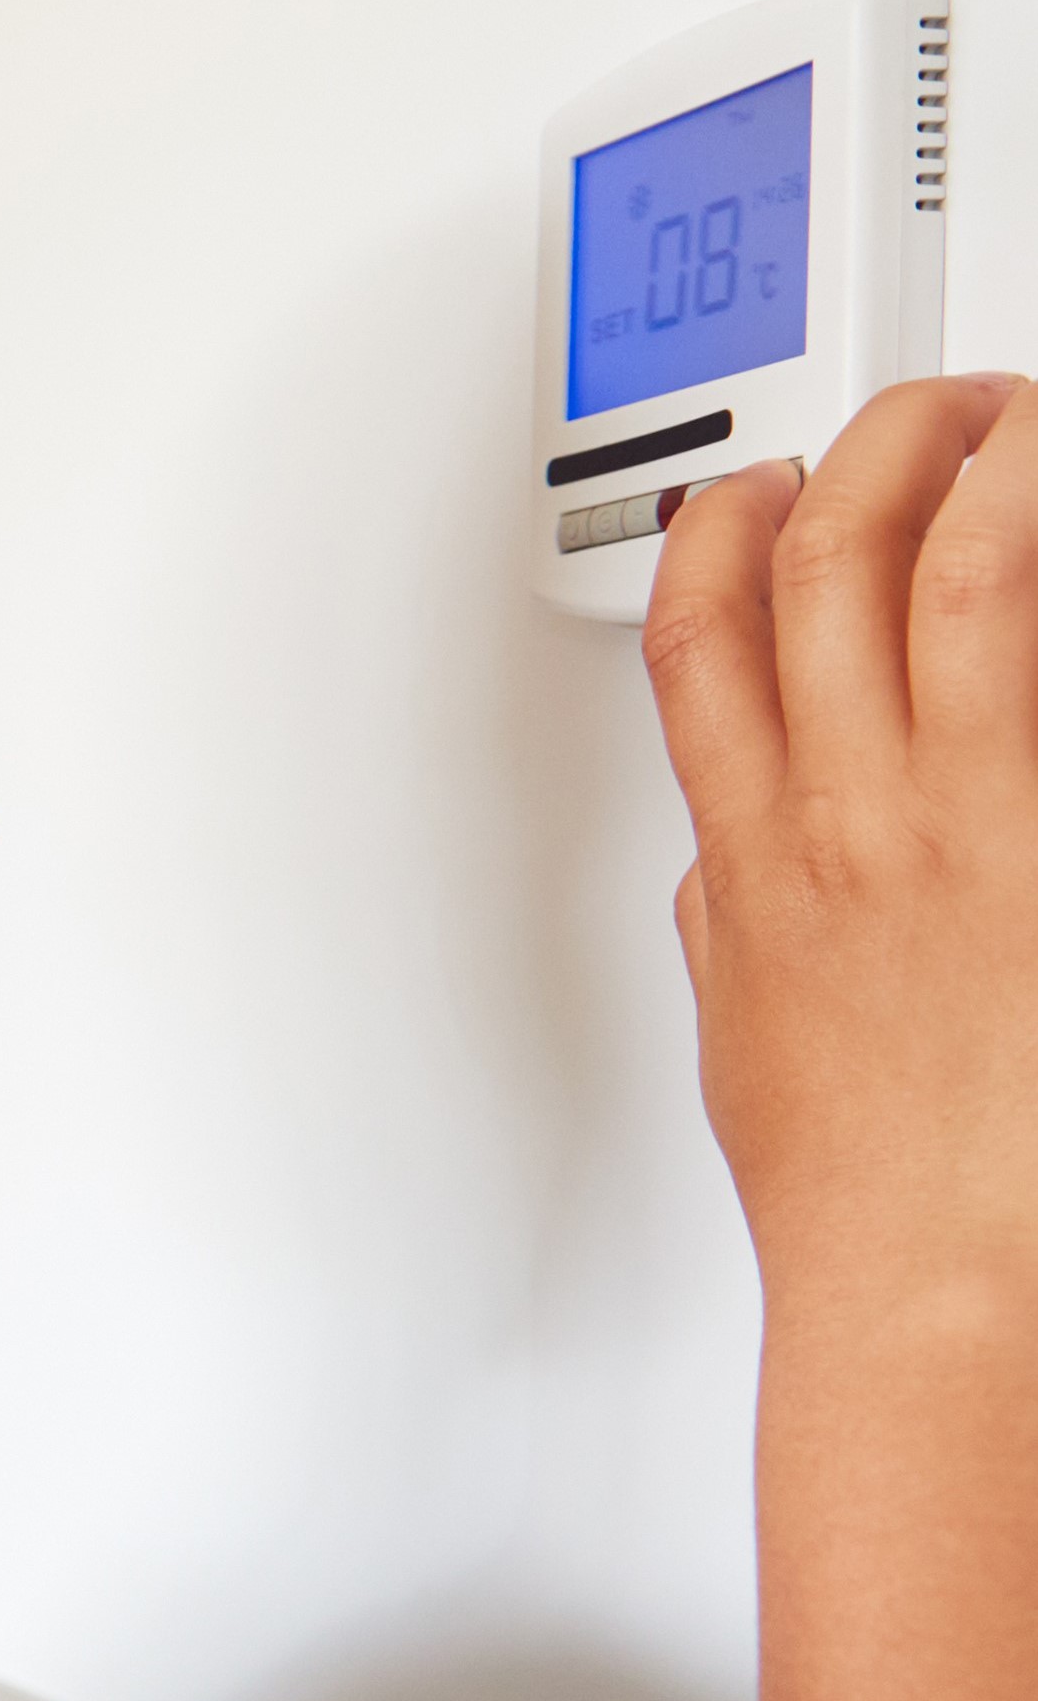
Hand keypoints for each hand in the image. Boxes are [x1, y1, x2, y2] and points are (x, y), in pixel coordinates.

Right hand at [645, 371, 1037, 1700]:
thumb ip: (724, 918)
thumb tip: (718, 870)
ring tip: (1013, 423)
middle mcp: (836, 810)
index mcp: (746, 846)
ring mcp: (947, 819)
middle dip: (860, 455)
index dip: (717, 532)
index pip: (695, 635)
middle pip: (816, 564)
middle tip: (918, 424)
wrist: (930, 1277)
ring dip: (971, 466)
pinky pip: (1028, 652)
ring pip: (940, 572)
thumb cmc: (845, 1179)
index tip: (752, 494)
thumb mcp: (739, 1024)